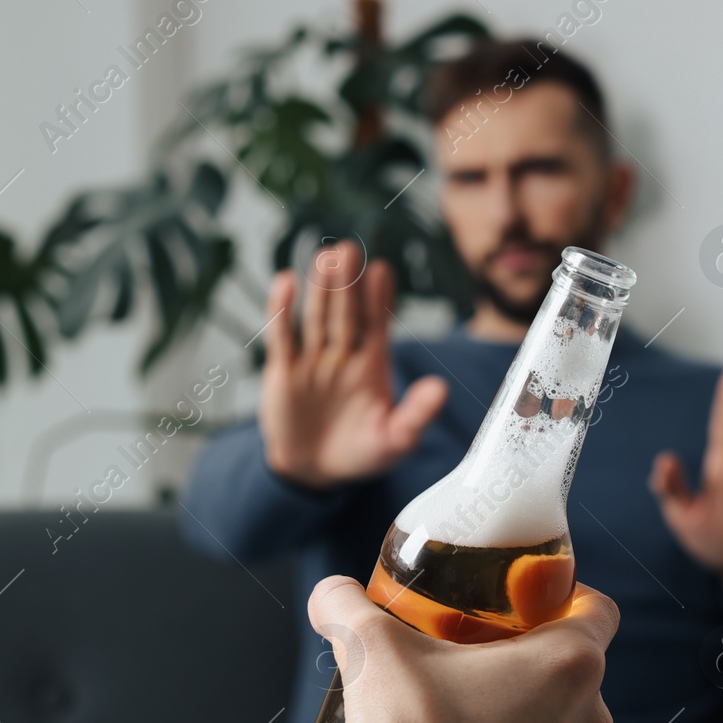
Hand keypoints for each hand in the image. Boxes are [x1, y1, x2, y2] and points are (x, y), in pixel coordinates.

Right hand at [260, 240, 447, 489]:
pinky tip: (285, 282)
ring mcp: (312, 361)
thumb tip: (440, 389)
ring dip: (320, 289)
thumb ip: (416, 415)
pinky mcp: (283, 373)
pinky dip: (281, 312)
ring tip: (324, 257)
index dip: (378, 299)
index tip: (382, 270)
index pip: (376, 326)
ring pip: (316, 319)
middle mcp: (343, 357)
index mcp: (373, 367)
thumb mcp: (395, 440)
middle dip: (348, 284)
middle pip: (345, 314)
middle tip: (349, 250)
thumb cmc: (361, 454)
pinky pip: (283, 338)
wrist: (314, 472)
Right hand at [310, 575, 617, 722]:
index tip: (515, 598)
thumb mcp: (372, 652)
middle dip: (526, 644)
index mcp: (571, 661)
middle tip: (470, 640)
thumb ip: (346, 608)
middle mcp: (590, 711)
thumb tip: (330, 592)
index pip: (596, 605)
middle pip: (572, 656)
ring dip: (518, 696)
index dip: (561, 592)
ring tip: (457, 694)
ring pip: (558, 707)